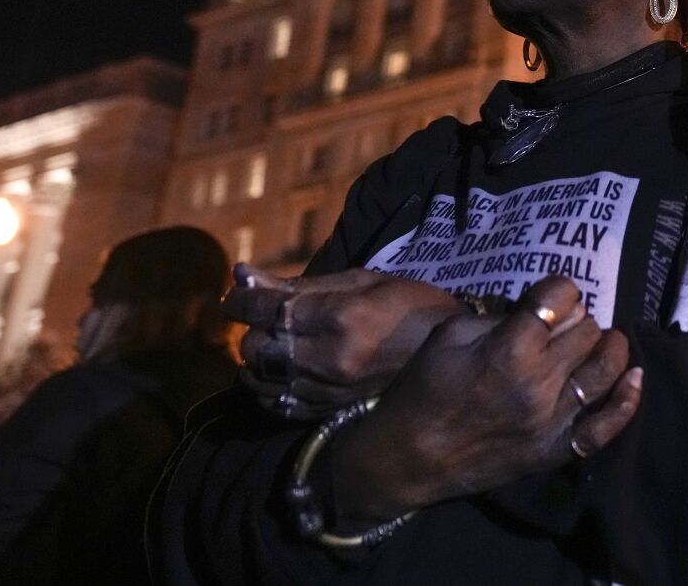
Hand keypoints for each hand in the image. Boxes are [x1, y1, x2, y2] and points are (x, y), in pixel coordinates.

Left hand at [228, 265, 460, 418]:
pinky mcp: (328, 412)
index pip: (266, 309)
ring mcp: (328, 391)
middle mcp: (329, 359)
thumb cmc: (411, 307)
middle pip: (256, 347)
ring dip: (258, 359)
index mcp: (341, 317)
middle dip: (251, 329)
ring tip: (276, 344)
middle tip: (266, 317)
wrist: (450, 359)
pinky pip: (277, 403)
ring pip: (260, 380)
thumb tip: (245, 275)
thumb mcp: (362, 281)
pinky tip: (284, 371)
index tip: (237, 293)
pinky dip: (270, 386)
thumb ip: (301, 284)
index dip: (241, 299)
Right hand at [328, 275, 642, 521]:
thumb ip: (498, 317)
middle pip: (587, 331)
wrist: (405, 458)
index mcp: (509, 349)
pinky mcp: (554, 452)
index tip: (552, 295)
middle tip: (565, 323)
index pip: (562, 297)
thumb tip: (540, 310)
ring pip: (605, 370)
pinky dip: (626, 401)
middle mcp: (538, 384)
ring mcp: (551, 422)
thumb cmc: (422, 389)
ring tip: (601, 341)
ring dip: (609, 348)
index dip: (560, 288)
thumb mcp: (449, 335)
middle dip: (579, 318)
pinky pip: (605, 428)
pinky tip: (635, 378)